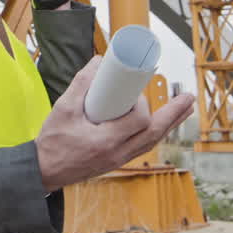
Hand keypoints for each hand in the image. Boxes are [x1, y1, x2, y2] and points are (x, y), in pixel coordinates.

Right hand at [34, 56, 194, 191]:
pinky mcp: (116, 161)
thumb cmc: (52, 142)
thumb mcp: (63, 109)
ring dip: (169, 124)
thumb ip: (81, 84)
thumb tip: (99, 62)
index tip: (136, 90)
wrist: (44, 170)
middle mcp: (117, 153)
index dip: (142, 104)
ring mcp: (119, 160)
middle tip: (188, 98)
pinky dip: (154, 133)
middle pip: (154, 134)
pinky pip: (143, 146)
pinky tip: (160, 124)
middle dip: (173, 115)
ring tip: (184, 109)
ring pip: (151, 142)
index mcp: (106, 142)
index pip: (138, 122)